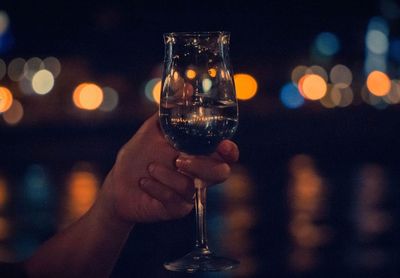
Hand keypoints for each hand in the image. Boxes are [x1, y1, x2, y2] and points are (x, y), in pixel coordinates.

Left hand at [99, 114, 238, 224]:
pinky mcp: (177, 208)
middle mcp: (198, 173)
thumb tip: (188, 86)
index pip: (225, 154)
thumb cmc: (137, 156)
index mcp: (197, 153)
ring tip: (149, 168)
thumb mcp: (152, 130)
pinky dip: (157, 188)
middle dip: (202, 166)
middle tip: (179, 160)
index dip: (230, 151)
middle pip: (221, 173)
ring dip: (168, 176)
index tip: (223, 146)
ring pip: (194, 187)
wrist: (118, 185)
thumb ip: (171, 111)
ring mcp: (189, 193)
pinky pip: (176, 200)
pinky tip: (144, 181)